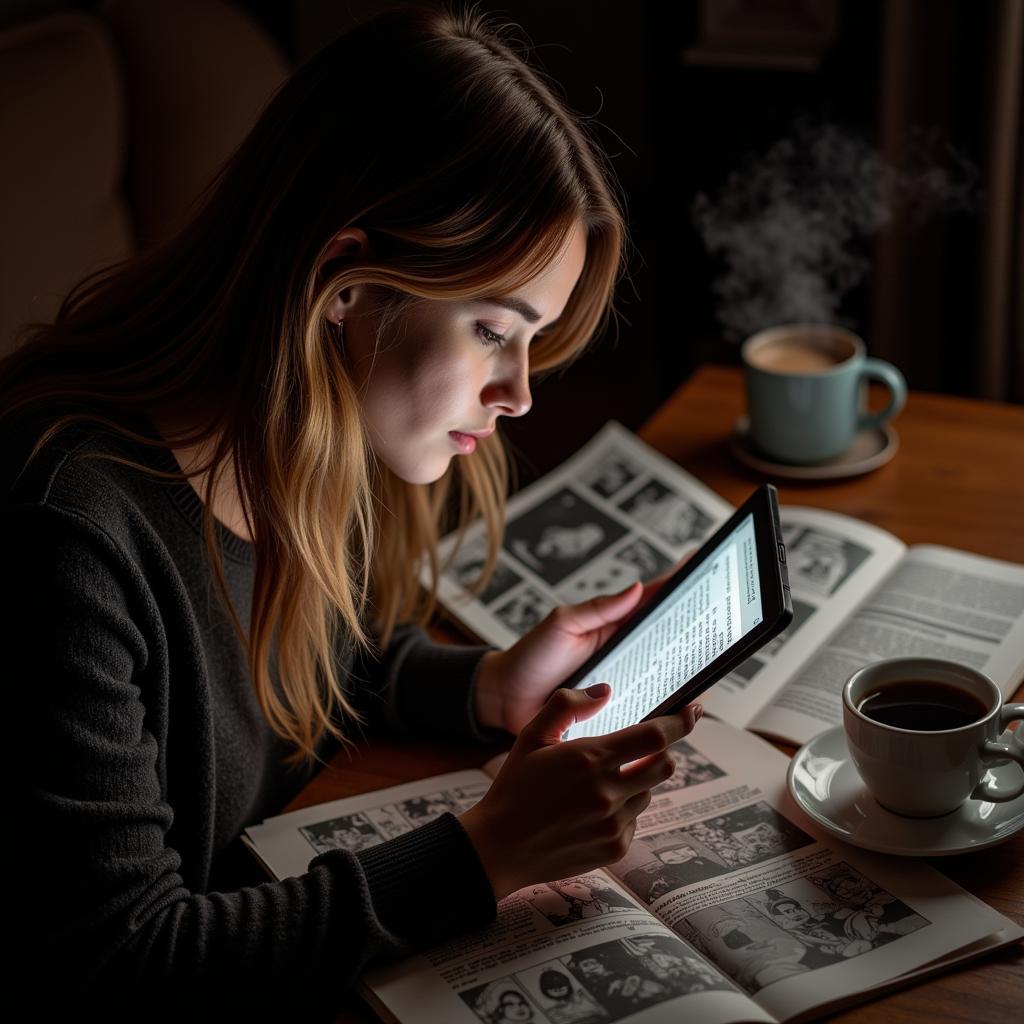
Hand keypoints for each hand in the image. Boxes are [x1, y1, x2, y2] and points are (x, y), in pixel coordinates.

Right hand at [459, 684, 701, 899]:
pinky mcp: (615, 848)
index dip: (680, 721)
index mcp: (589, 758)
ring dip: (637, 781)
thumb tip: (605, 691)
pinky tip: (591, 811)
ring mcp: (613, 823)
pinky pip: (635, 819)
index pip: (654, 736)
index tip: (693, 710)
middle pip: (664, 764)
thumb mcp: (530, 735)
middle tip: (639, 748)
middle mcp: (607, 791)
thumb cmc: (515, 786)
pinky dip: (623, 808)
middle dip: (660, 751)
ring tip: (600, 784)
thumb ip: (567, 706)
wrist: (499, 847)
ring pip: (649, 791)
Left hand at [475, 557, 693, 734]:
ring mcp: (624, 682)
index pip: (653, 600)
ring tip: (714, 663)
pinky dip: (670, 706)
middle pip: (670, 638)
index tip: (706, 565)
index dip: (679, 584)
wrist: (504, 701)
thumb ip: (597, 609)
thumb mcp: (562, 624)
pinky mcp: (618, 710)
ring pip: (667, 674)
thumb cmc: (531, 658)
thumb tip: (636, 588)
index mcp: (613, 626)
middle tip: (725, 617)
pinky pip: (650, 707)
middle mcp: (625, 652)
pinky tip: (687, 707)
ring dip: (690, 670)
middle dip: (698, 627)